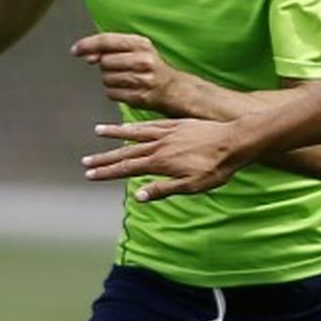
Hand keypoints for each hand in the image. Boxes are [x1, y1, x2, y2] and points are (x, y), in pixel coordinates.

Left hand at [71, 32, 180, 111]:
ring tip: (124, 79)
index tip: (75, 50)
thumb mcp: (135, 49)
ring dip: (109, 80)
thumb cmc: (149, 66)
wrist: (173, 89)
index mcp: (141, 43)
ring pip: (106, 79)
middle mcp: (143, 60)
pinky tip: (126, 89)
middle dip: (105, 66)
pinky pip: (111, 93)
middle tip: (119, 68)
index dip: (87, 45)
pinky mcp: (139, 97)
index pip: (106, 41)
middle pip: (104, 62)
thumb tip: (86, 56)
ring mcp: (142, 79)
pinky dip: (114, 92)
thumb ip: (110, 48)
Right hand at [82, 117, 243, 200]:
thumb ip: (163, 189)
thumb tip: (137, 195)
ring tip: (98, 132)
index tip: (90, 175)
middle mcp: (159, 146)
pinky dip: (136, 125)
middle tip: (85, 162)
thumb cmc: (216, 168)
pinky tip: (128, 125)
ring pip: (135, 134)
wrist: (234, 142)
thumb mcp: (192, 185)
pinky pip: (150, 124)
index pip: (128, 168)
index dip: (108, 172)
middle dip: (105, 158)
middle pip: (126, 152)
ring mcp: (167, 133)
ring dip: (115, 134)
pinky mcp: (176, 124)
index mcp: (161, 163)